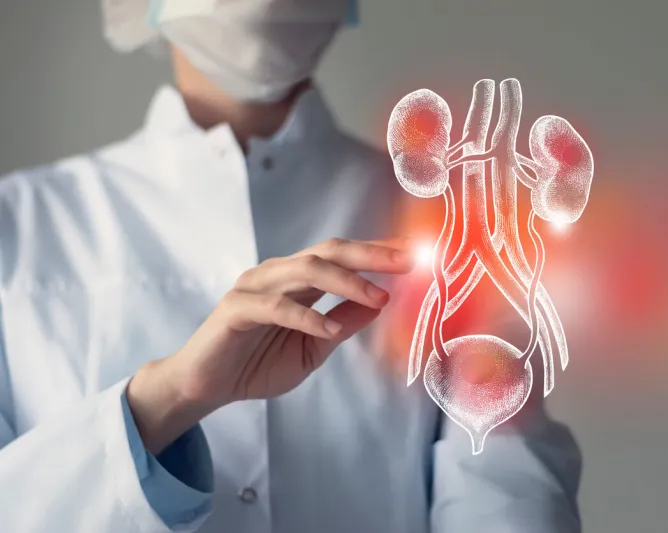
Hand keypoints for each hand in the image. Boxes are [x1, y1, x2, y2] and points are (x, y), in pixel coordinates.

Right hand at [127, 237, 413, 453]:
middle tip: (406, 262)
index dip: (376, 253)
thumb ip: (342, 325)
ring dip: (346, 282)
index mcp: (297, 280)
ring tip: (377, 298)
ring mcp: (255, 286)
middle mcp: (278, 274)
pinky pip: (276, 306)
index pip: (341, 256)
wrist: (207, 386)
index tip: (412, 254)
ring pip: (305, 270)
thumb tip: (380, 306)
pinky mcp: (236, 308)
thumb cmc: (257, 364)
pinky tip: (328, 329)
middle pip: (328, 251)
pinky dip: (306, 316)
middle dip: (370, 255)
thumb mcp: (313, 348)